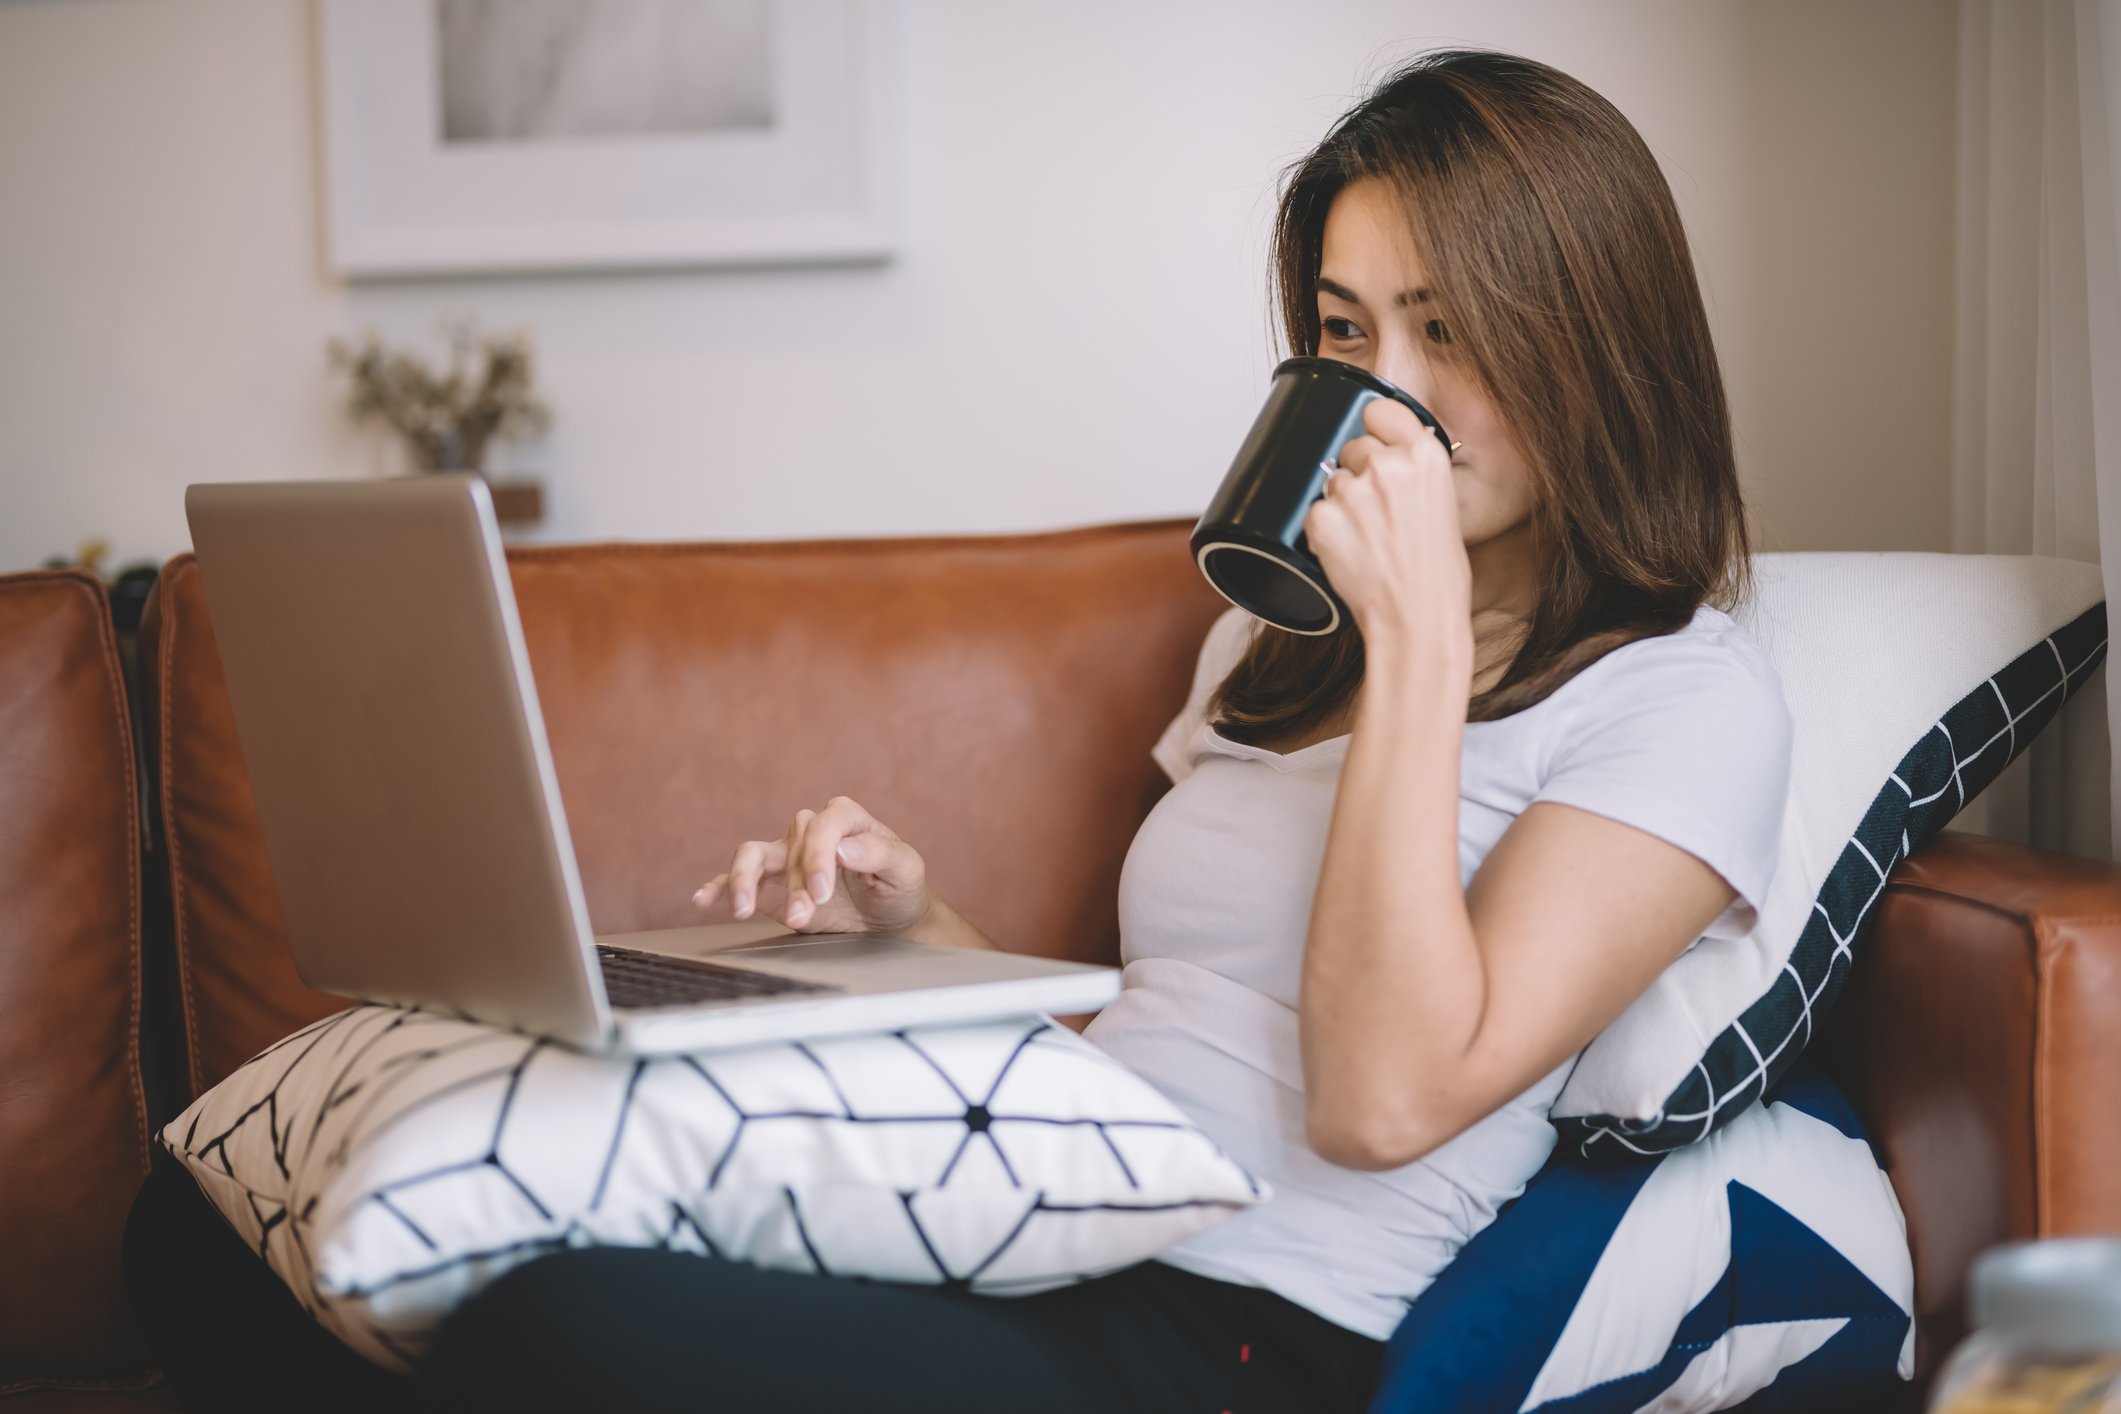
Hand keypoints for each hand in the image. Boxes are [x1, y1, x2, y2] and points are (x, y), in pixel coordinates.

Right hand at [692, 795, 932, 935]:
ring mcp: (788, 857)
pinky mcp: (772, 884)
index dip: (818, 855)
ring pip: (753, 854)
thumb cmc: (900, 888)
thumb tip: (844, 849)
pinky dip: (719, 886)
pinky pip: (736, 878)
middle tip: (804, 914)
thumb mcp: (906, 871)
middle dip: (794, 883)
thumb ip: (881, 854)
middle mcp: (812, 833)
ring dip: (747, 882)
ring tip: (742, 910)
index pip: (824, 823)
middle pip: (790, 844)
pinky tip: (704, 899)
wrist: (890, 920)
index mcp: (847, 820)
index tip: (822, 891)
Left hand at [1304, 397, 1474, 660]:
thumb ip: (1414, 475)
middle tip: (1374, 513)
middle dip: (1356, 473)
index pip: (1381, 409)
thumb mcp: (1443, 507)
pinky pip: (1313, 514)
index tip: (1372, 439)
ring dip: (1339, 505)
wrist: (1418, 617)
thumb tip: (1386, 460)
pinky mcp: (1323, 519)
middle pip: (1351, 446)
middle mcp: (1388, 466)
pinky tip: (1348, 554)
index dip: (1373, 426)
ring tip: (1365, 540)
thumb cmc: (1436, 574)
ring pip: (1331, 481)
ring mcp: (1353, 492)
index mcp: (1424, 456)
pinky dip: (1323, 533)